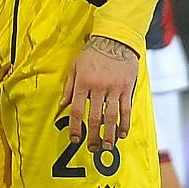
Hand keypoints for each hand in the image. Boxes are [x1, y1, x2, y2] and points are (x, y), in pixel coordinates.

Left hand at [63, 35, 139, 151]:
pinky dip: (124, 124)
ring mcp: (114, 89)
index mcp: (83, 83)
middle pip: (94, 118)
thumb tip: (62, 105)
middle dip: (93, 136)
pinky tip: (122, 133)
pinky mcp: (126, 88)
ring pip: (111, 117)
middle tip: (92, 148)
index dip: (76, 128)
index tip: (76, 139)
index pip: (77, 111)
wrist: (115, 39)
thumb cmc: (93, 52)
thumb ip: (69, 87)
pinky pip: (126, 110)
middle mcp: (98, 88)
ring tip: (107, 146)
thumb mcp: (75, 67)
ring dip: (109, 134)